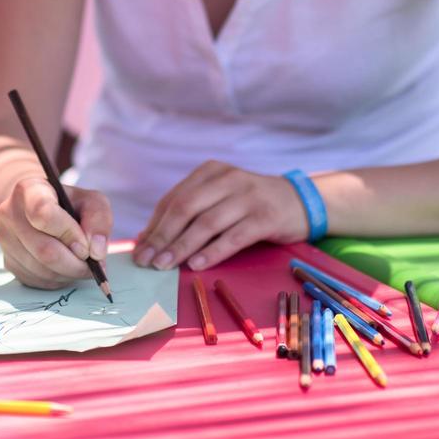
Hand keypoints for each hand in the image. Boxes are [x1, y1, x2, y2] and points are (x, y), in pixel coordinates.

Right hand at [0, 177, 111, 289]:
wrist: (42, 209)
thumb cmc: (69, 205)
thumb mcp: (91, 201)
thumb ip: (99, 220)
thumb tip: (96, 252)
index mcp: (29, 190)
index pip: (43, 214)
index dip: (69, 234)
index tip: (86, 245)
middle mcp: (10, 213)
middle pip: (45, 250)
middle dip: (75, 263)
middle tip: (91, 263)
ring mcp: (6, 239)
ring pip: (42, 270)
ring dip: (69, 273)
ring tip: (79, 262)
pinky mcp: (9, 262)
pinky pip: (37, 280)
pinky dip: (58, 279)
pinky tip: (65, 266)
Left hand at [133, 162, 308, 271]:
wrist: (298, 202)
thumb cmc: (249, 205)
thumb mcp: (219, 199)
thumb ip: (189, 213)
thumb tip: (149, 239)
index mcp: (210, 172)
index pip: (174, 199)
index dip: (154, 225)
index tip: (140, 248)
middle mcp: (228, 179)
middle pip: (186, 208)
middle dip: (163, 236)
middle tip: (146, 261)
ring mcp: (248, 196)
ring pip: (207, 223)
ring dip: (182, 246)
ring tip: (165, 266)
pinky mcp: (266, 217)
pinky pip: (234, 237)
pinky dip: (213, 251)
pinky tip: (196, 265)